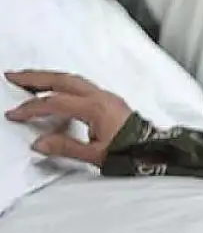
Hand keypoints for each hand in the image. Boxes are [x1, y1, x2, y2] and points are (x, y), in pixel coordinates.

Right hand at [4, 70, 132, 167]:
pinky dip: (64, 84)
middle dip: (35, 77)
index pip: (55, 103)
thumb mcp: (96, 155)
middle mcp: (102, 97)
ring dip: (49, 78)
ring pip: (72, 80)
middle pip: (62, 80)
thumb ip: (66, 148)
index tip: (15, 114)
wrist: (159, 153)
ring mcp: (108, 97)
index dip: (32, 108)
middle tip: (13, 76)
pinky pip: (82, 86)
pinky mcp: (111, 101)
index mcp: (96, 107)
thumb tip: (39, 144)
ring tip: (29, 80)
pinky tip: (55, 91)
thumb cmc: (133, 154)